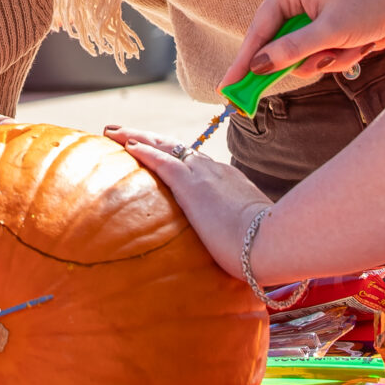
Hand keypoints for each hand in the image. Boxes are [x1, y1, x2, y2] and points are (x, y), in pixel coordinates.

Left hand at [104, 126, 269, 279]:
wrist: (272, 243)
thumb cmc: (266, 247)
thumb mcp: (249, 234)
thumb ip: (236, 234)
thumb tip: (232, 252)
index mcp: (229, 181)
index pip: (195, 162)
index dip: (172, 155)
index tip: (156, 152)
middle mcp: (215, 171)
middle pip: (175, 147)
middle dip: (148, 138)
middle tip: (123, 133)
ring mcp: (203, 175)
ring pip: (163, 146)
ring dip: (135, 137)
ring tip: (113, 132)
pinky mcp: (191, 184)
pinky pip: (161, 161)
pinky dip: (142, 151)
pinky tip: (125, 145)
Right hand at [224, 0, 384, 91]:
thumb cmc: (372, 7)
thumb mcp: (330, 32)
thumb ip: (292, 50)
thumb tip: (258, 66)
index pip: (259, 29)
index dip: (244, 61)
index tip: (228, 87)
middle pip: (281, 43)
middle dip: (308, 58)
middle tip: (316, 64)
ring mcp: (312, 9)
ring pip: (303, 53)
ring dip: (328, 58)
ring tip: (355, 46)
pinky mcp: (327, 24)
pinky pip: (319, 52)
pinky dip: (339, 56)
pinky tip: (362, 44)